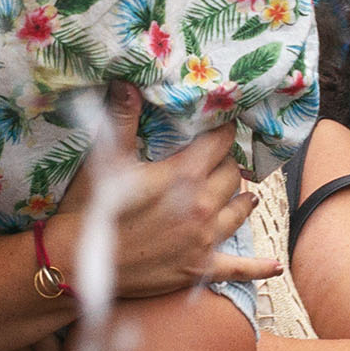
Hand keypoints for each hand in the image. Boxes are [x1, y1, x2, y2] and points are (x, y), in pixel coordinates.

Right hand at [69, 88, 276, 300]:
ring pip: (239, 212)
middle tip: (222, 160)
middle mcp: (202, 206)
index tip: (225, 123)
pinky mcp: (199, 269)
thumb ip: (122, 119)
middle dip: (228, 165)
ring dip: (242, 200)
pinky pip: (238, 268)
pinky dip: (257, 266)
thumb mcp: (106, 161)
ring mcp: (204, 240)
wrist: (75, 264)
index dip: (224, 131)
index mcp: (183, 175)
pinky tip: (274, 265)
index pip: (219, 144)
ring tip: (245, 194)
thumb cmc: (90, 209)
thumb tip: (128, 81)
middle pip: (232, 176)